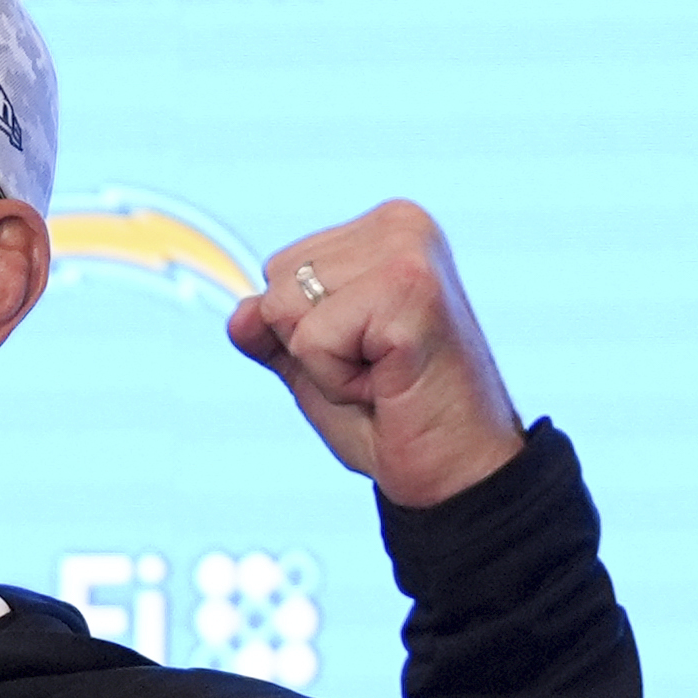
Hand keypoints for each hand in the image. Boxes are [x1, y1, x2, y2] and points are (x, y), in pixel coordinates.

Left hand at [226, 200, 523, 509]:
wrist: (458, 472)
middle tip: (378, 371)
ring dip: (324, 365)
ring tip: (384, 376)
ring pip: (285, 307)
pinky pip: (311, 339)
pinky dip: (336, 380)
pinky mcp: (409, 289)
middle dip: (311, 346)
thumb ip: (274, 334)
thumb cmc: (396, 419)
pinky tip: (389, 384)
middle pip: (276, 282)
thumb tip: (239, 315)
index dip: (305, 334)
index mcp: (385, 230)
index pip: (278, 269)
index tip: (369, 357)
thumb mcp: (316, 368)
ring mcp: (409, 251)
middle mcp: (401, 225)